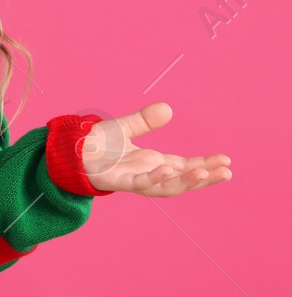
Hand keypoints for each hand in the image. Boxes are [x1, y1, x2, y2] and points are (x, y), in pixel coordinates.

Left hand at [83, 102, 231, 195]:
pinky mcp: (117, 182)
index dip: (206, 165)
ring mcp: (133, 180)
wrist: (69, 151)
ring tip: (204, 174)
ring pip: (165, 187)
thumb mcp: (124, 128)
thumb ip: (144, 120)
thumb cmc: (97, 143)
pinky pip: (139, 182)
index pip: (185, 166)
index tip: (226, 162)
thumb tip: (167, 109)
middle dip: (204, 178)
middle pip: (181, 180)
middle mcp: (147, 174)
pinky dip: (155, 177)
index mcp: (153, 163)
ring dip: (185, 182)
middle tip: (227, 172)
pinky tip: (168, 169)